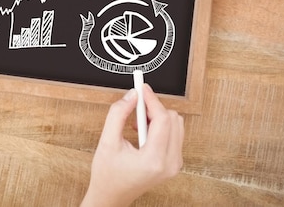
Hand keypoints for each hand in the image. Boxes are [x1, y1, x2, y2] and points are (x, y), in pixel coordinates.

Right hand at [81, 84, 184, 206]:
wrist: (112, 196)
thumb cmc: (108, 175)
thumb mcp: (107, 141)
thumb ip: (118, 114)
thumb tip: (132, 95)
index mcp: (154, 159)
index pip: (162, 119)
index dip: (152, 99)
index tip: (141, 88)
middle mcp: (170, 163)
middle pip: (173, 119)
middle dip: (153, 108)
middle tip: (135, 107)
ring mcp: (174, 164)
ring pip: (177, 124)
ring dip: (157, 117)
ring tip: (137, 124)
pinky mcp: (174, 163)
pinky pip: (175, 134)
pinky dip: (160, 126)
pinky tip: (143, 131)